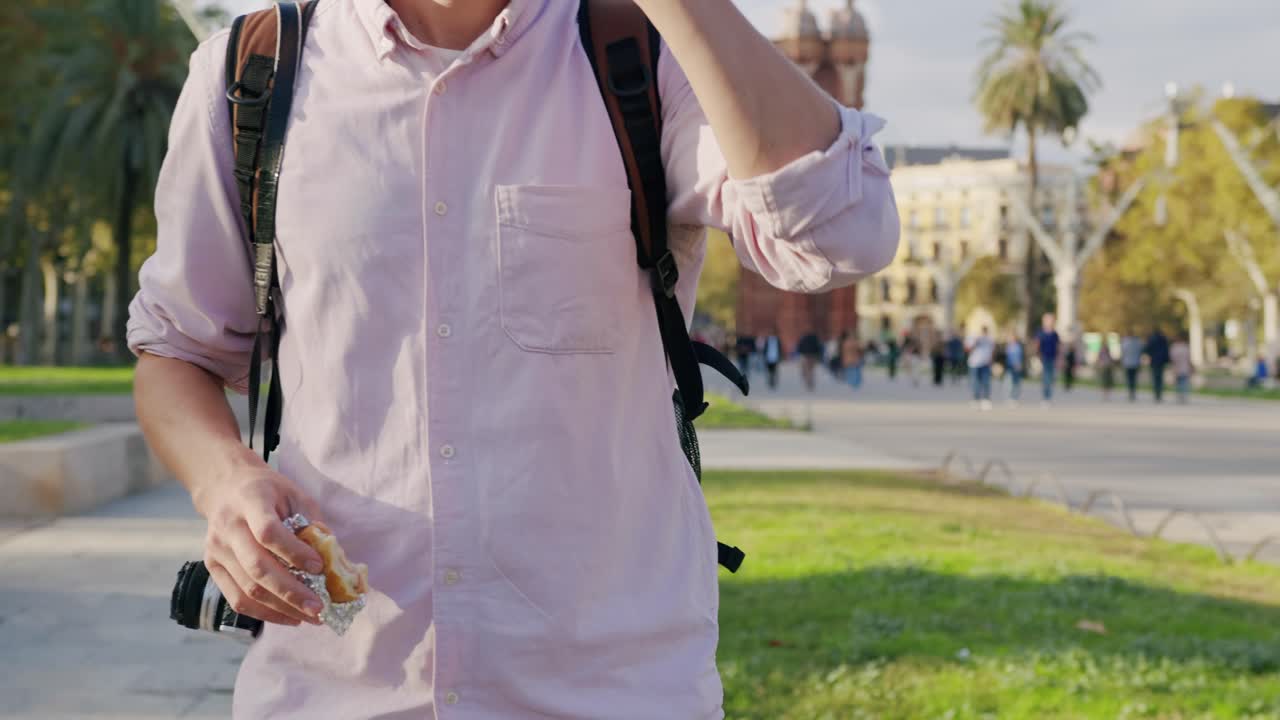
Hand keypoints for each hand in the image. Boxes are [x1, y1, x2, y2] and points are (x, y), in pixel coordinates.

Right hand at [194, 454, 327, 626]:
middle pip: (257, 567)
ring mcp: (217, 550)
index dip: (294, 552)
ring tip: (310, 617)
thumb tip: (335, 559)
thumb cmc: (269, 492)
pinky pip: (237, 599)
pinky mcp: (212, 567)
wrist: (226, 486)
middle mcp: (228, 527)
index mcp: (251, 502)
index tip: (319, 567)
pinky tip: (289, 617)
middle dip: (291, 592)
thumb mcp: (295, 495)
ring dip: (282, 608)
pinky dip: (265, 613)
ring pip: (248, 589)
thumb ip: (313, 523)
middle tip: (319, 608)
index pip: (268, 532)